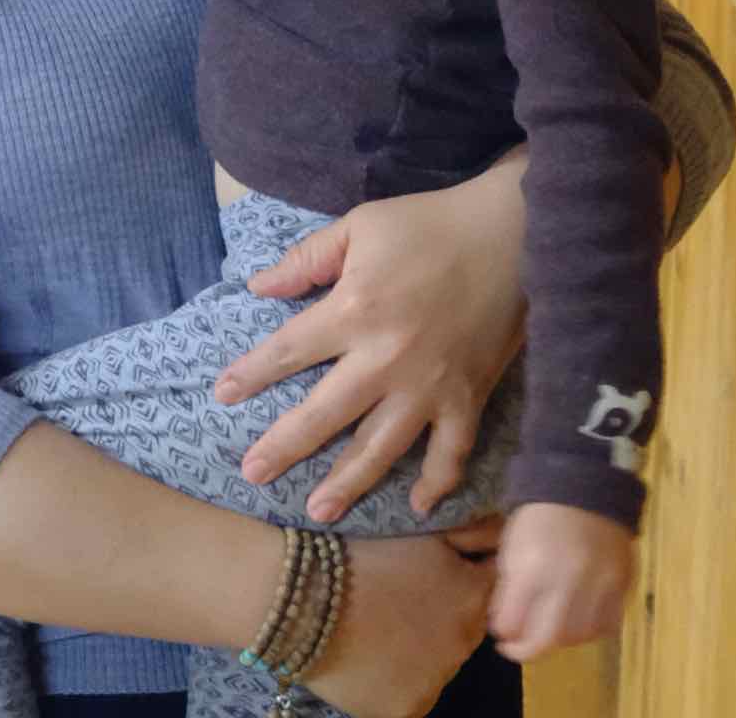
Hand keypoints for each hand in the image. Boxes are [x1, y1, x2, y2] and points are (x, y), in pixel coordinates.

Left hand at [213, 152, 528, 521]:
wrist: (514, 233)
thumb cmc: (429, 225)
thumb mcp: (359, 225)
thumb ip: (307, 259)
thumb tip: (258, 286)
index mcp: (355, 310)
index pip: (288, 349)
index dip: (252, 373)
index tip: (222, 395)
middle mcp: (387, 358)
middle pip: (324, 414)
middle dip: (284, 447)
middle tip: (252, 474)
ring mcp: (431, 386)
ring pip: (381, 447)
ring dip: (349, 482)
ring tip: (319, 510)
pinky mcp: (470, 397)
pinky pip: (452, 450)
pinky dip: (437, 481)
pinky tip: (417, 506)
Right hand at [302, 534, 494, 717]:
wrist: (299, 596)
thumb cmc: (359, 552)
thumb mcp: (423, 531)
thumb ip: (472, 533)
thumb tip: (501, 529)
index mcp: (474, 597)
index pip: (488, 588)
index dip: (459, 577)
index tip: (427, 574)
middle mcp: (466, 644)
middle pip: (462, 629)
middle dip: (440, 615)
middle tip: (396, 599)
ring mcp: (437, 682)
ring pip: (436, 664)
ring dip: (419, 649)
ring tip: (377, 628)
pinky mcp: (407, 710)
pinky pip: (410, 694)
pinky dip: (395, 681)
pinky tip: (368, 657)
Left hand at [488, 502, 634, 662]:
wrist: (584, 485)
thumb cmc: (540, 515)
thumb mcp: (512, 546)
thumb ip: (509, 588)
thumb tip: (507, 626)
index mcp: (532, 567)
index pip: (513, 622)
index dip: (504, 634)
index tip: (502, 635)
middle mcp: (567, 580)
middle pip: (548, 639)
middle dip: (528, 651)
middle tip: (519, 648)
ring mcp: (599, 583)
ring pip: (579, 636)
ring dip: (560, 640)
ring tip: (549, 630)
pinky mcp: (622, 583)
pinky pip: (607, 624)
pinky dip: (590, 630)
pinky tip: (578, 621)